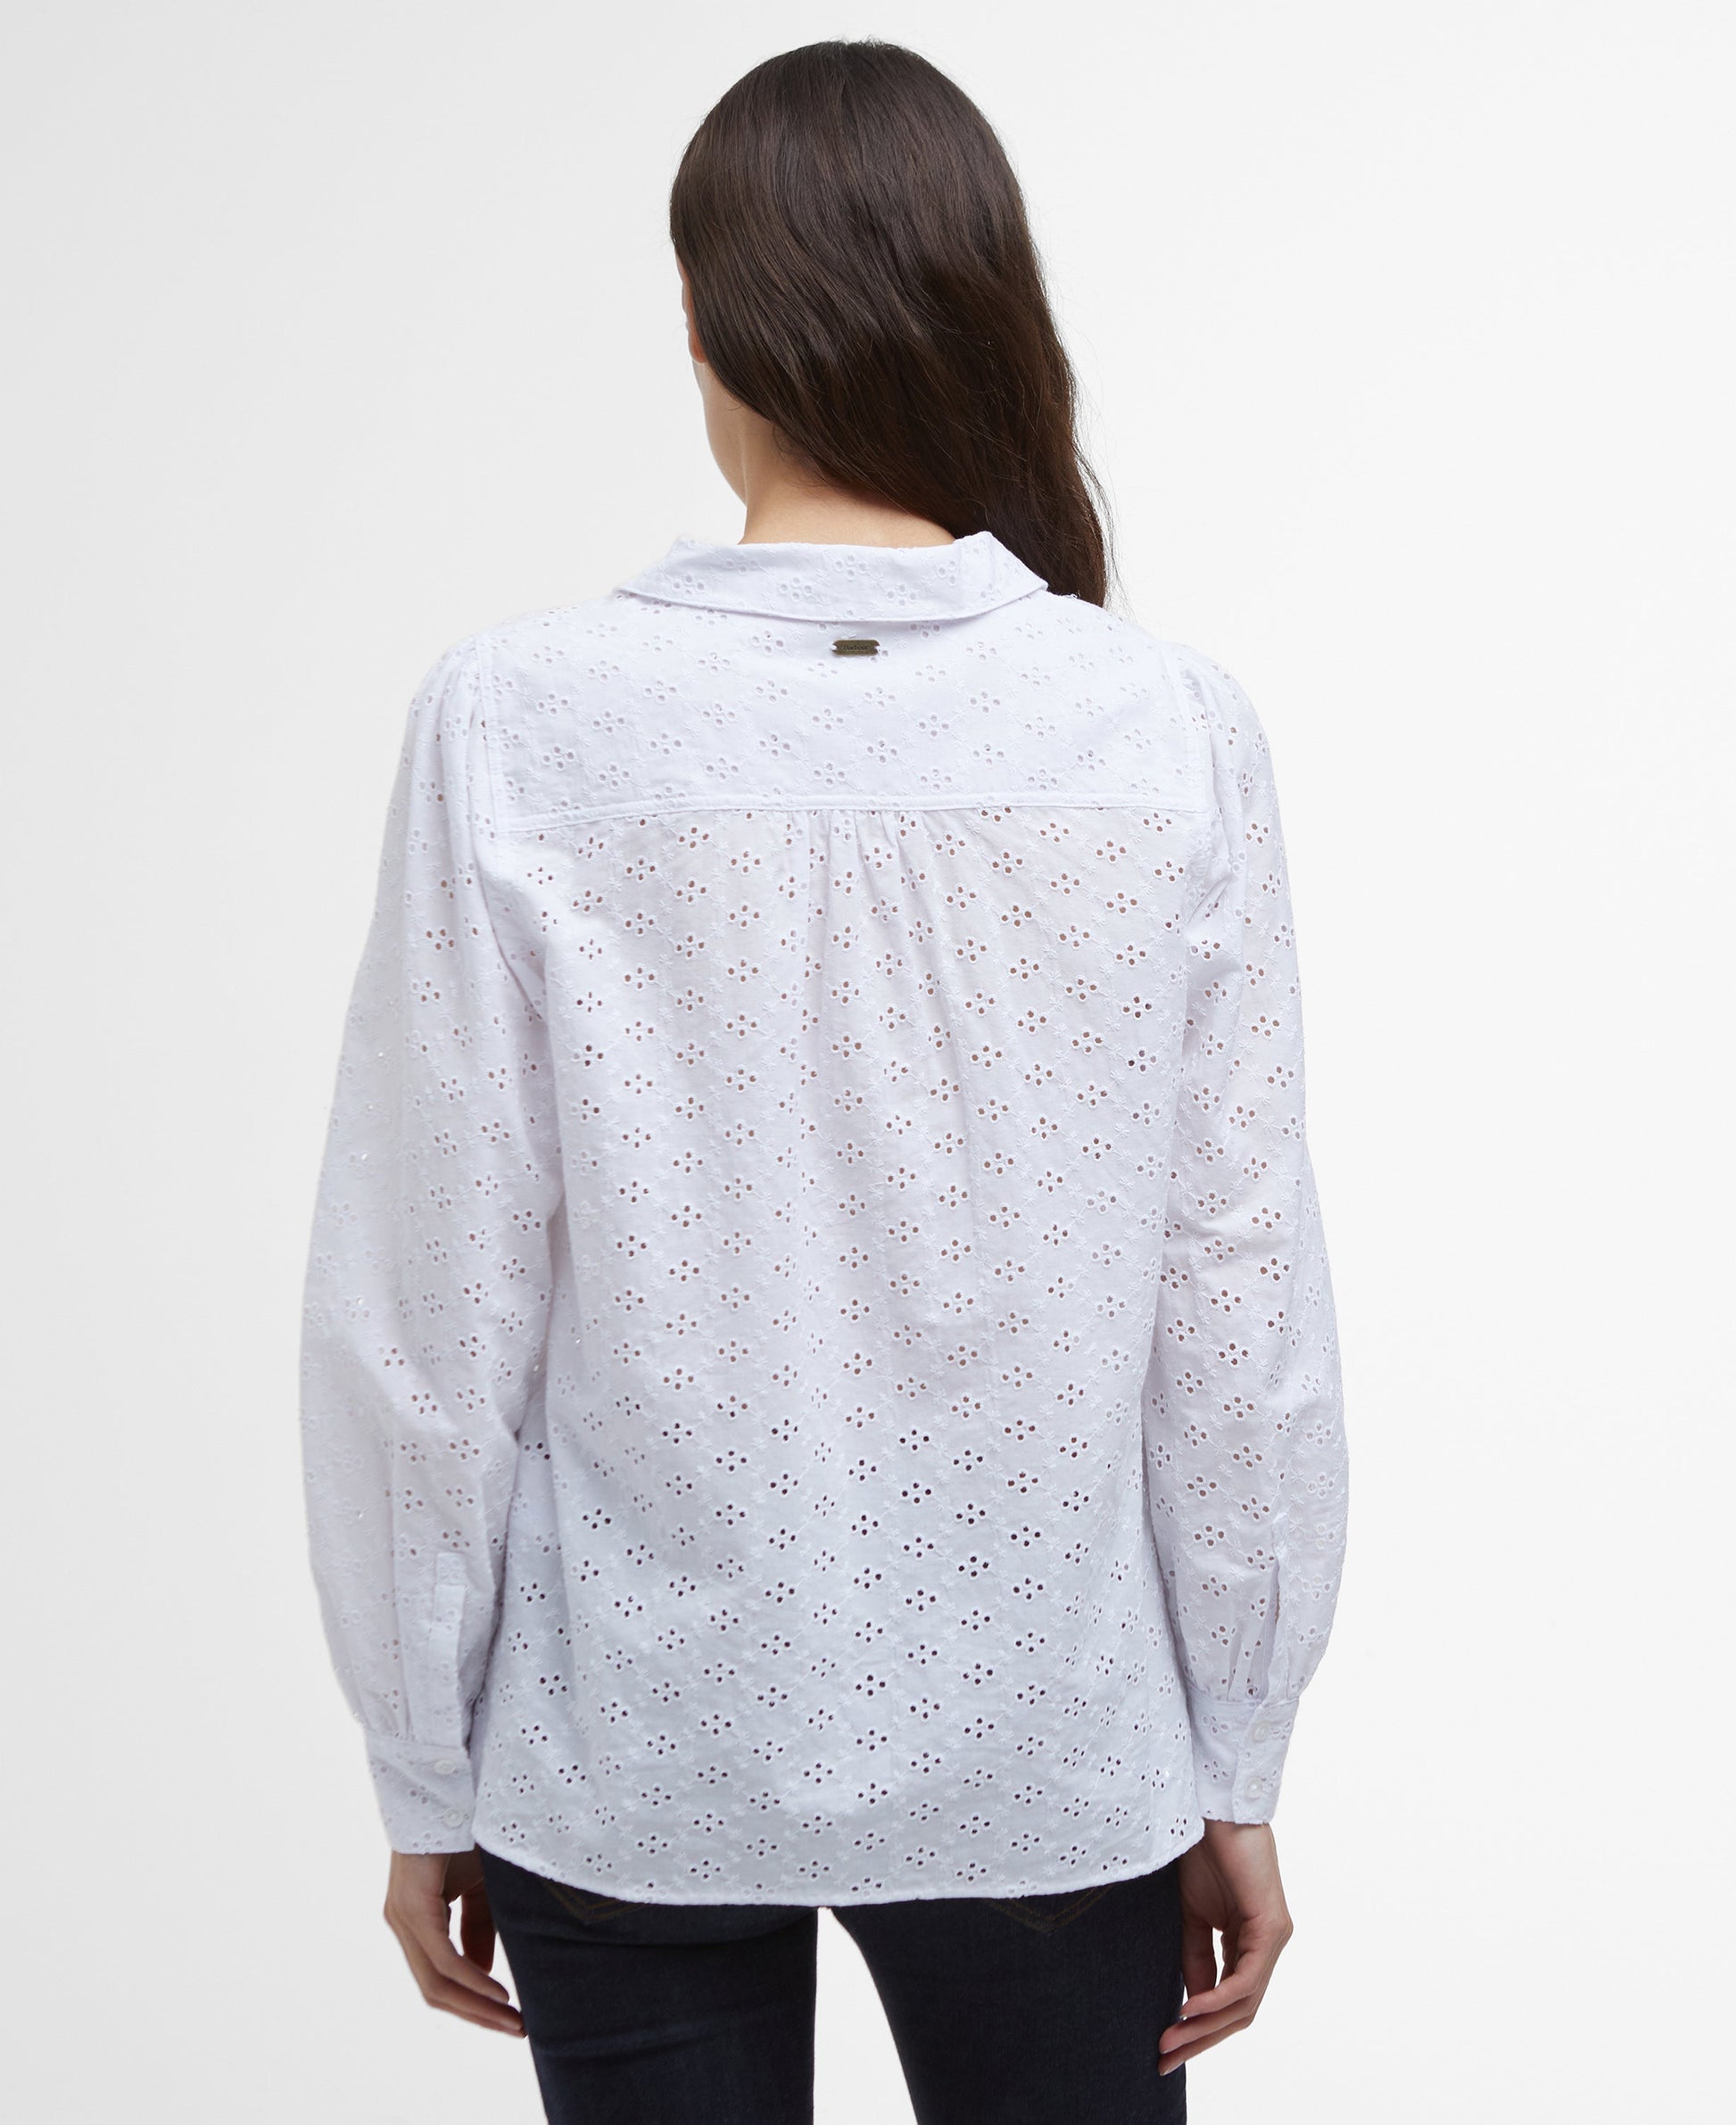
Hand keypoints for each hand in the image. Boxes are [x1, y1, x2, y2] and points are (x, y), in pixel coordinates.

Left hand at [384, 1848, 524, 2036]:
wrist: (453, 1785)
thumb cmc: (465, 1831)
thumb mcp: (479, 1887)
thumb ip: (479, 1928)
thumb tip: (485, 1973)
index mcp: (417, 1920)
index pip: (441, 1979)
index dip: (475, 2005)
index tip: (510, 2020)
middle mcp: (403, 1923)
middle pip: (437, 1991)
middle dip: (478, 2015)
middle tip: (517, 2030)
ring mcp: (403, 1917)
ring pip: (437, 1982)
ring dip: (476, 2006)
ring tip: (512, 2020)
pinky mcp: (412, 1907)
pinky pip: (441, 1958)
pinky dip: (470, 1981)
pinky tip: (497, 1993)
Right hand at [1158, 1820, 1292, 2074]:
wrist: (1213, 1808)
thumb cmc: (1204, 1850)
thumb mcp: (1192, 1915)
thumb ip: (1196, 1957)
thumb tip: (1190, 2003)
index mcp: (1248, 1942)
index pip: (1230, 2001)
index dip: (1199, 2028)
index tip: (1165, 2045)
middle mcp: (1267, 1945)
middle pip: (1240, 2012)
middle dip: (1201, 2040)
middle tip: (1165, 2058)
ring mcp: (1273, 1938)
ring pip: (1245, 2003)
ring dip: (1205, 2027)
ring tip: (1170, 2039)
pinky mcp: (1271, 1927)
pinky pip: (1246, 1979)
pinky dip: (1217, 1998)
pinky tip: (1189, 2008)